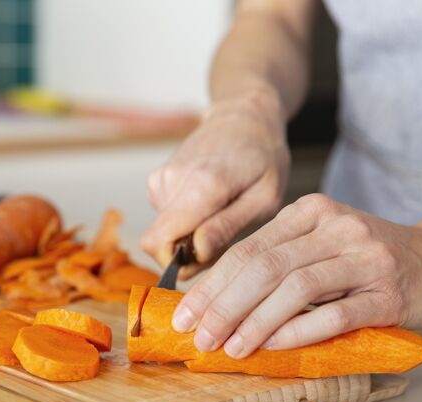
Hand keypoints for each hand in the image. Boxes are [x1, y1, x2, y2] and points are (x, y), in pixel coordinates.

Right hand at [141, 88, 289, 276]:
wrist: (244, 118)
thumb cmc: (263, 158)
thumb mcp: (264, 199)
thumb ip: (227, 228)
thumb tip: (194, 255)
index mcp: (201, 185)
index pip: (158, 242)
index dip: (177, 263)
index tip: (206, 258)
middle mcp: (171, 180)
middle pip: (160, 242)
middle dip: (188, 252)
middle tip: (225, 235)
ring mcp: (160, 179)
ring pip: (164, 232)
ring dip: (191, 235)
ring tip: (222, 213)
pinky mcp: (156, 181)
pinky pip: (165, 219)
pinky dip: (186, 221)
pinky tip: (210, 204)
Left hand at [172, 193, 421, 356]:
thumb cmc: (367, 257)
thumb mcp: (320, 243)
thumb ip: (276, 260)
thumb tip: (216, 300)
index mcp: (310, 212)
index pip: (247, 249)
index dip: (212, 284)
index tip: (186, 314)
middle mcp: (336, 229)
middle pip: (264, 267)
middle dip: (224, 306)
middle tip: (201, 336)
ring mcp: (364, 259)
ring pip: (295, 288)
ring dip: (255, 322)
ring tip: (231, 348)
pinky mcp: (387, 293)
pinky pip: (334, 314)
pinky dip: (299, 331)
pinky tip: (274, 346)